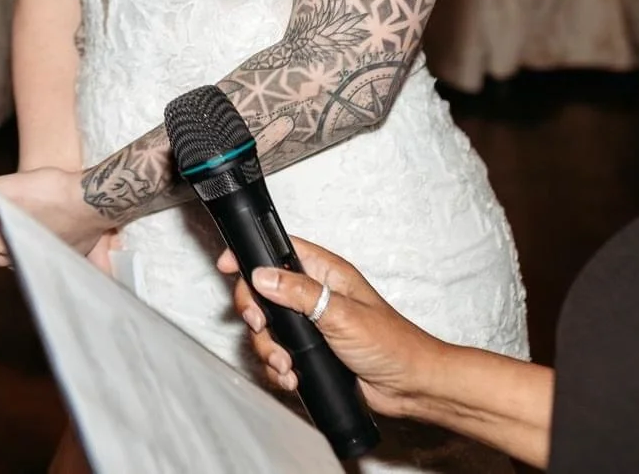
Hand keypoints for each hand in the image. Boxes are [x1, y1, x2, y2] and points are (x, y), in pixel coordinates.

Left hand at [0, 167, 110, 267]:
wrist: (90, 200)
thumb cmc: (45, 191)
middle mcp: (17, 257)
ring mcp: (39, 259)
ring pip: (10, 255)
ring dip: (2, 236)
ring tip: (11, 211)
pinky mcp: (61, 256)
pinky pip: (33, 254)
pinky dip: (25, 241)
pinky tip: (35, 222)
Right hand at [216, 237, 447, 420]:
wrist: (410, 387)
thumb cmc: (392, 344)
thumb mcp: (341, 313)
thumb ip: (299, 293)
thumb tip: (261, 274)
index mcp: (325, 273)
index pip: (278, 251)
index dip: (250, 255)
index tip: (228, 265)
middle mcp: (315, 295)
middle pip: (263, 292)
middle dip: (256, 314)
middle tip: (260, 326)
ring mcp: (311, 324)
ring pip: (267, 328)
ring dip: (268, 348)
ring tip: (284, 364)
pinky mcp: (310, 351)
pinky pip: (278, 354)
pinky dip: (278, 367)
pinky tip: (291, 377)